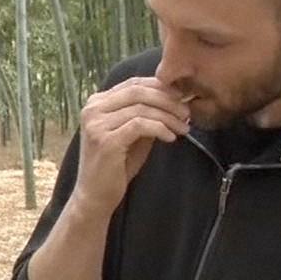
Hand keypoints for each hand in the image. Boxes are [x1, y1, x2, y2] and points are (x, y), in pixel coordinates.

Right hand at [71, 77, 191, 213]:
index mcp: (96, 103)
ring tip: (183, 127)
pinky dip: (159, 129)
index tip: (182, 98)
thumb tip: (174, 99)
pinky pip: (140, 125)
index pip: (133, 83)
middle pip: (138, 91)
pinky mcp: (105, 140)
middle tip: (187, 112)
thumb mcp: (132, 134)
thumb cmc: (115, 166)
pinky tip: (170, 138)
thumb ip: (145, 115)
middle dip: (168, 100)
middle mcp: (93, 109)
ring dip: (168, 117)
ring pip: (141, 108)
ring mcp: (96, 124)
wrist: (95, 196)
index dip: (161, 87)